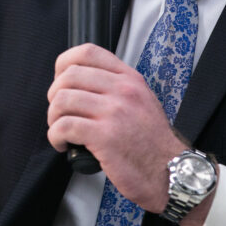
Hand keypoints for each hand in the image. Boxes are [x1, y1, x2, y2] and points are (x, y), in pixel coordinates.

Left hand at [46, 43, 187, 212]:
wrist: (172, 173)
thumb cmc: (153, 144)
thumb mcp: (143, 102)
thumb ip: (117, 88)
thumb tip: (82, 85)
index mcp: (130, 79)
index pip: (88, 52)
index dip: (65, 64)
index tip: (61, 81)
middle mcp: (123, 90)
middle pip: (69, 75)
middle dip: (54, 95)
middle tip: (59, 112)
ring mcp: (114, 112)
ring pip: (62, 100)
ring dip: (53, 117)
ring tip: (60, 130)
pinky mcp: (105, 137)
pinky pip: (64, 126)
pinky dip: (55, 136)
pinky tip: (63, 144)